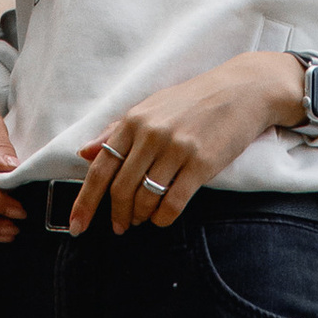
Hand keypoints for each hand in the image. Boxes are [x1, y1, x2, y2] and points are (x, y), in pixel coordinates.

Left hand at [73, 53, 306, 234]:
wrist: (241, 90)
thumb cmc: (192, 101)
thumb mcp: (151, 107)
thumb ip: (116, 131)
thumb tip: (84, 152)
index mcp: (134, 120)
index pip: (100, 167)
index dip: (85, 201)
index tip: (76, 225)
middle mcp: (151, 134)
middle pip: (121, 189)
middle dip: (116, 215)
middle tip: (119, 226)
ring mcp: (177, 148)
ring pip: (145, 198)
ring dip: (140, 217)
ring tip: (142, 219)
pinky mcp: (201, 163)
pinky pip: (173, 203)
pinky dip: (163, 218)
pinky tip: (162, 218)